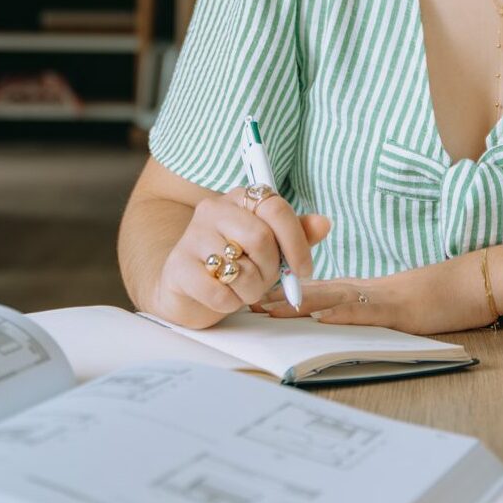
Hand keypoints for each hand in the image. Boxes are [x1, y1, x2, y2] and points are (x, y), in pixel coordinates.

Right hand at [154, 189, 332, 329]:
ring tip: (242, 290)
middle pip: (260, 238)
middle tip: (264, 281)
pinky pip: (219, 292)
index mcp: (240, 199)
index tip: (303, 269)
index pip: (275, 207)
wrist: (186, 289)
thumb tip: (324, 223)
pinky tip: (223, 298)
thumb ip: (296, 235)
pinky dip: (229, 304)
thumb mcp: (271, 249)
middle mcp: (213, 210)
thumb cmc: (235, 265)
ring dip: (250, 291)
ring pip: (241, 268)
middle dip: (270, 270)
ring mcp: (192, 236)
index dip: (296, 241)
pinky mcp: (178, 267)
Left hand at [250, 252, 493, 336]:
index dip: (288, 294)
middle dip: (282, 298)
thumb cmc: (446, 295)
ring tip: (269, 308)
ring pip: (333, 297)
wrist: (479, 280)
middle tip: (249, 303)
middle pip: (317, 291)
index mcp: (368, 290)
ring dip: (299, 304)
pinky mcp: (401, 309)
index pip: (321, 291)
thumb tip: (351, 322)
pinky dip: (341, 313)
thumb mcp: (404, 306)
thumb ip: (377, 311)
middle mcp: (369, 290)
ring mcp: (384, 298)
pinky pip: (366, 310)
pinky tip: (320, 316)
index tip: (259, 298)